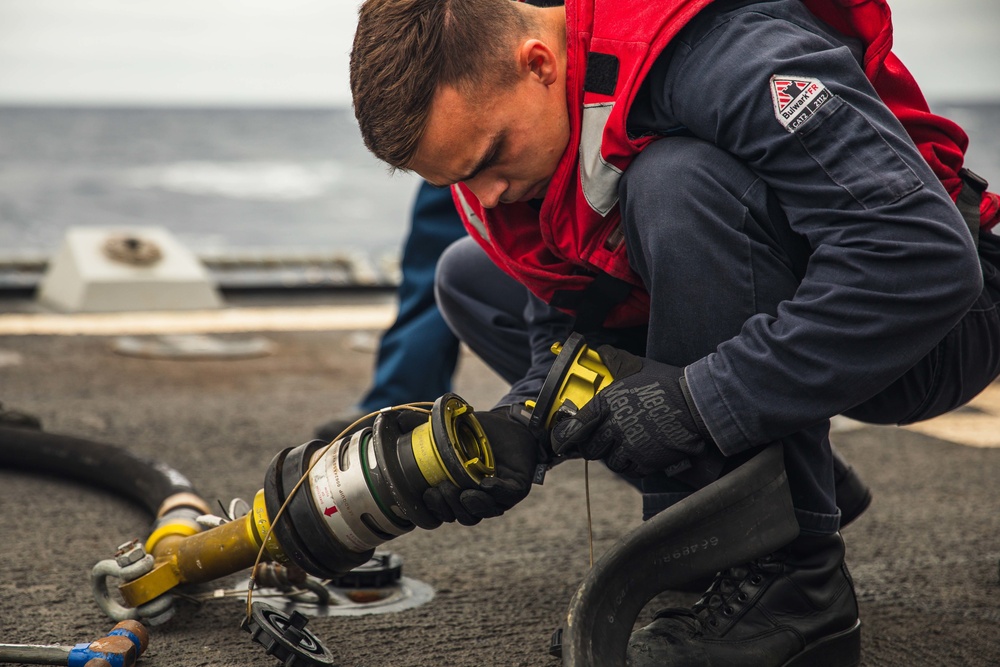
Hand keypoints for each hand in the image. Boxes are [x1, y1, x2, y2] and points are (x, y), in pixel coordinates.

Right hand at [422, 409, 538, 525]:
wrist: (510, 423)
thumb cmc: (478, 432)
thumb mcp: (447, 430)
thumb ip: (422, 428)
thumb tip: (394, 419)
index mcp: (459, 492)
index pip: (444, 512)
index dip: (435, 510)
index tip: (426, 495)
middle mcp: (477, 498)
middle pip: (461, 516)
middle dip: (449, 507)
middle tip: (442, 488)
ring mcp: (498, 497)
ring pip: (482, 512)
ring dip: (471, 506)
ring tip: (463, 492)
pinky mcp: (516, 488)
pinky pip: (506, 497)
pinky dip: (495, 493)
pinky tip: (486, 484)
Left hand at [549, 346, 713, 476]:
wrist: (696, 404)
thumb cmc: (666, 383)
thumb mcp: (637, 366)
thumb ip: (615, 361)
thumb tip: (603, 352)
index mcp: (606, 404)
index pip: (574, 426)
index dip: (563, 436)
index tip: (560, 441)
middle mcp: (614, 427)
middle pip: (590, 448)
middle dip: (592, 445)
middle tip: (599, 440)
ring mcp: (630, 446)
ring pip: (609, 461)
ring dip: (612, 456)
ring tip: (622, 445)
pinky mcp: (647, 461)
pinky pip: (629, 470)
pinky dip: (630, 465)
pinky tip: (637, 453)